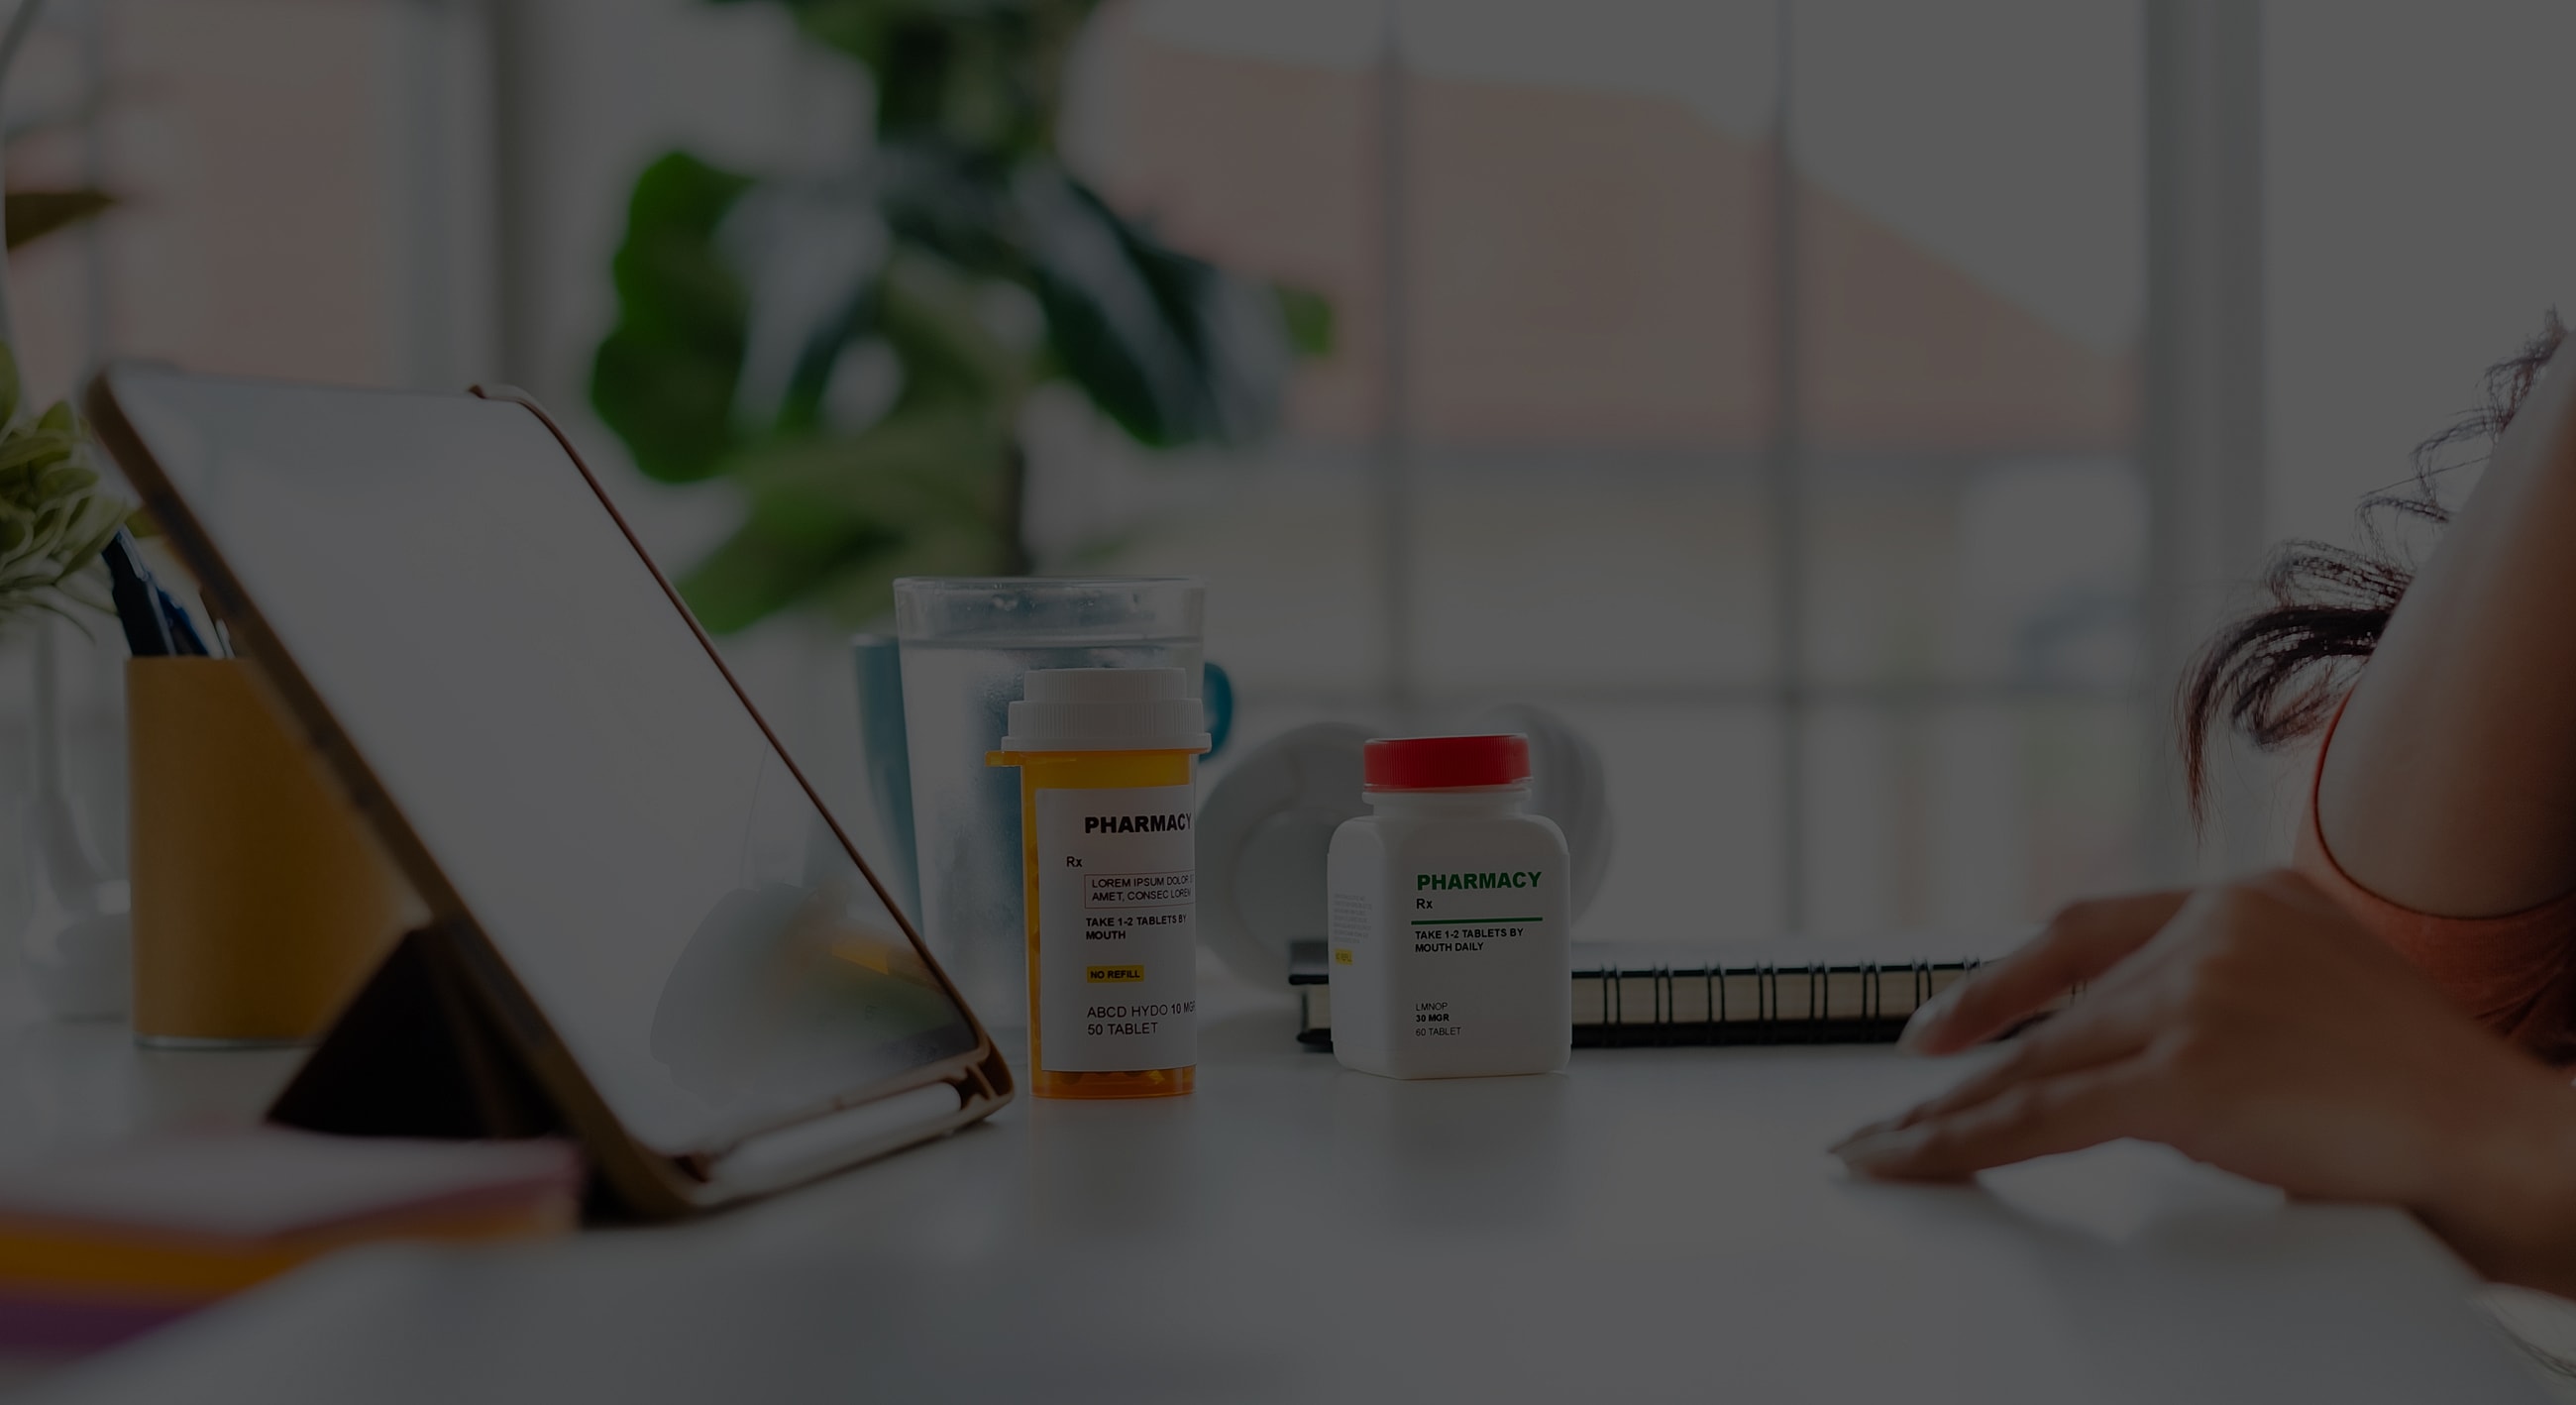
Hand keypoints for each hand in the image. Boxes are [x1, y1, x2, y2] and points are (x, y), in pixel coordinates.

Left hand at [1832, 870, 2575, 1293]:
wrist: (2502, 1135)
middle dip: (1970, 1057)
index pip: (2093, 928)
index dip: (2012, 975)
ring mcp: (2196, 996)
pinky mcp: (2184, 1072)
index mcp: (2250, 898)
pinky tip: (1916, 1155)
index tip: (1953, 1015)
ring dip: (1949, 1112)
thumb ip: (2239, 1004)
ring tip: (1885, 1144)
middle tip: (1900, 1093)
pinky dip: (1965, 1140)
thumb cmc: (2433, 1095)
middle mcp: (2213, 929)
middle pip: (2056, 1004)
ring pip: (2037, 1063)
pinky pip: (2044, 1114)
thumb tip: (2153, 1062)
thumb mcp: (2327, 1003)